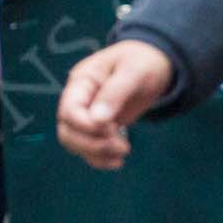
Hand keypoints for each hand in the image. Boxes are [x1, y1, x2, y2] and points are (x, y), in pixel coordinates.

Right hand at [56, 40, 174, 170]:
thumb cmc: (142, 61)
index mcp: (82, 82)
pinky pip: (88, 149)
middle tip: (121, 146)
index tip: (113, 128)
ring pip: (74, 143)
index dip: (86, 126)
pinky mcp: (99, 127)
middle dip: (91, 144)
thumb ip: (114, 93)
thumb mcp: (132, 71)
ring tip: (123, 151)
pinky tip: (118, 161)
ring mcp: (87, 114)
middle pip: (67, 131)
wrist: (155, 62)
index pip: (69, 111)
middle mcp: (79, 99)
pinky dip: (99, 159)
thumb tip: (97, 121)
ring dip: (95, 154)